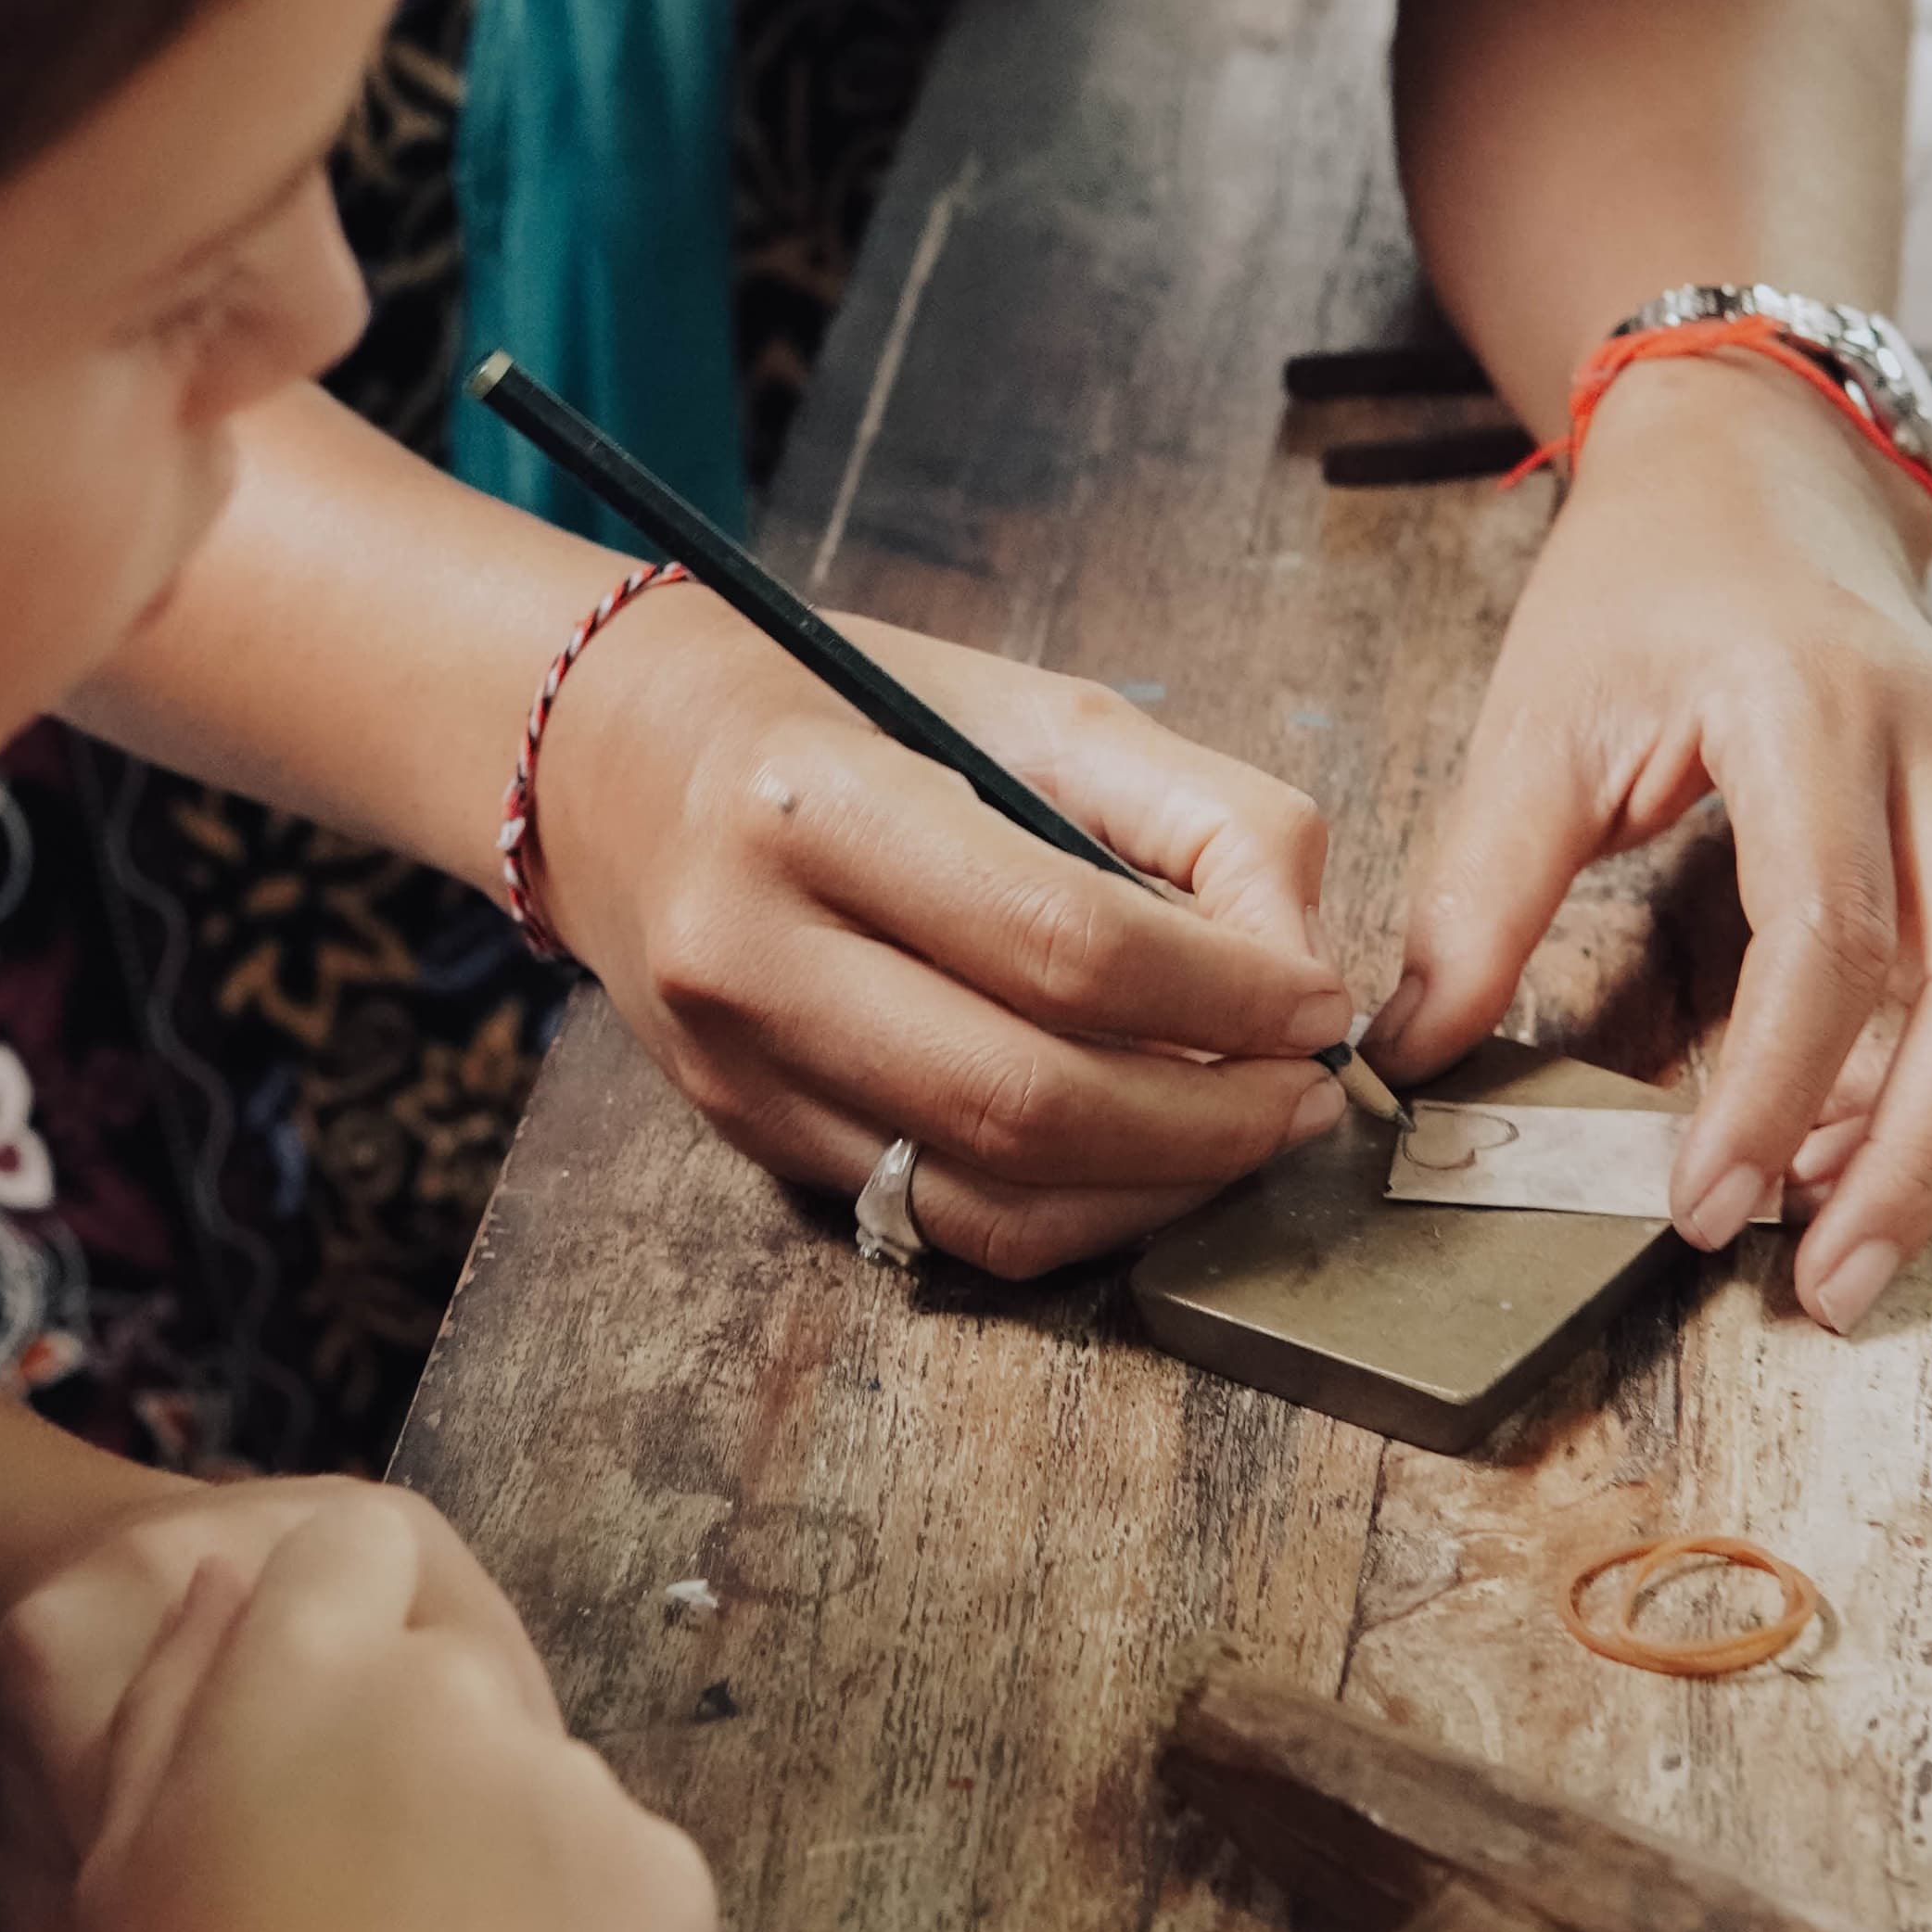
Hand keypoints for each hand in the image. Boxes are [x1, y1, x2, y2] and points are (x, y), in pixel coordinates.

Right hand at [49, 1497, 717, 1931]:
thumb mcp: (117, 1870)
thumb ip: (179, 1694)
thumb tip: (235, 1586)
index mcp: (295, 1664)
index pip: (356, 1549)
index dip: (345, 1630)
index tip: (327, 1741)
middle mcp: (443, 1688)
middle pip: (454, 1676)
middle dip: (423, 1764)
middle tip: (365, 1929)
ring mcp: (570, 1783)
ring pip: (541, 1791)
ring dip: (505, 1864)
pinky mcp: (669, 1882)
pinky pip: (625, 1886)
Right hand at [525, 588, 1354, 1274]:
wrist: (610, 761)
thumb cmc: (838, 713)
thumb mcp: (1027, 705)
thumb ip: (1194, 816)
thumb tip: (1301, 961)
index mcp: (814, 805)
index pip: (1062, 941)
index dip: (1227, 992)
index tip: (1321, 1002)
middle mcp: (751, 952)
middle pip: (1029, 1098)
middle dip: (1214, 1118)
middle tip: (1311, 1094)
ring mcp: (736, 1068)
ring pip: (991, 1199)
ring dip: (1158, 1191)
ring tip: (1250, 1134)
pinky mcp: (748, 1139)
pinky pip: (942, 1225)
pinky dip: (1075, 1211)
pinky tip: (1145, 1162)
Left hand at [1372, 352, 1931, 1328]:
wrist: (1754, 475)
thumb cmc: (1643, 588)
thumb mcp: (1533, 716)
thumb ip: (1477, 891)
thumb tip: (1414, 1060)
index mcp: (1811, 702)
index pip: (1829, 930)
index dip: (1773, 1087)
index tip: (1701, 1203)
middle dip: (1922, 1156)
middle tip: (1822, 1283)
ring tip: (1847, 1229)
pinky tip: (1887, 1144)